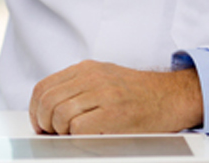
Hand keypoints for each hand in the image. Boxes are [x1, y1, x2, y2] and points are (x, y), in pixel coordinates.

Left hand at [29, 60, 202, 134]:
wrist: (173, 96)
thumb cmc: (139, 94)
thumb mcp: (104, 79)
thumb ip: (79, 87)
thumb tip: (52, 108)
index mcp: (86, 69)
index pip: (44, 87)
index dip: (36, 109)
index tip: (39, 123)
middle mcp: (91, 77)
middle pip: (47, 101)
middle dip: (43, 123)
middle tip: (51, 134)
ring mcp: (103, 93)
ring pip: (59, 114)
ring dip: (60, 131)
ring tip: (70, 136)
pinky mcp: (114, 113)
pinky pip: (78, 127)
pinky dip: (76, 137)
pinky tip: (85, 138)